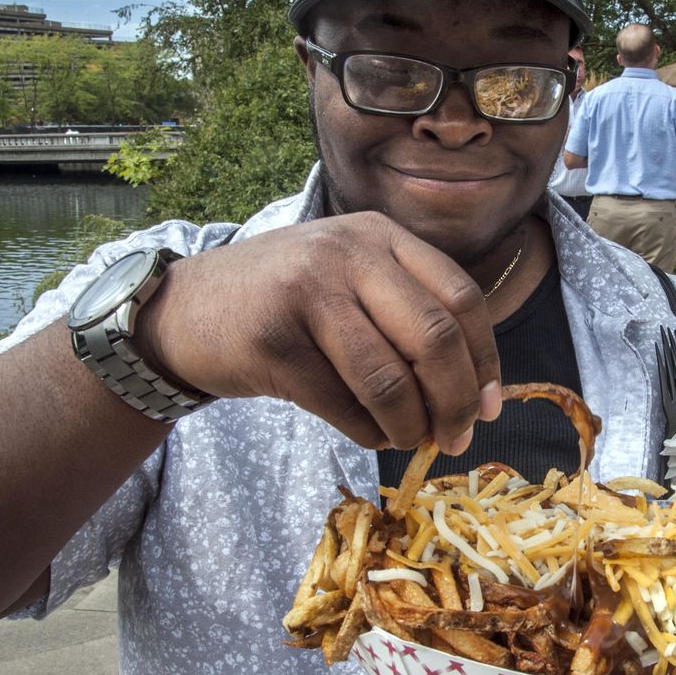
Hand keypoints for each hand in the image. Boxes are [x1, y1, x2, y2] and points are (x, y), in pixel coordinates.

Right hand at [135, 213, 502, 454]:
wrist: (183, 311)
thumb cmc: (285, 303)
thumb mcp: (350, 280)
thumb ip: (410, 315)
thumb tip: (481, 394)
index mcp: (380, 235)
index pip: (461, 297)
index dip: (486, 358)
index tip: (492, 403)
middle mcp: (348, 252)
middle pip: (435, 337)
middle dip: (458, 399)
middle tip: (458, 437)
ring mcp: (308, 291)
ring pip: (391, 379)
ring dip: (410, 425)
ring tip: (409, 439)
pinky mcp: (274, 341)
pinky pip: (344, 405)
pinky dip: (368, 432)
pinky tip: (368, 433)